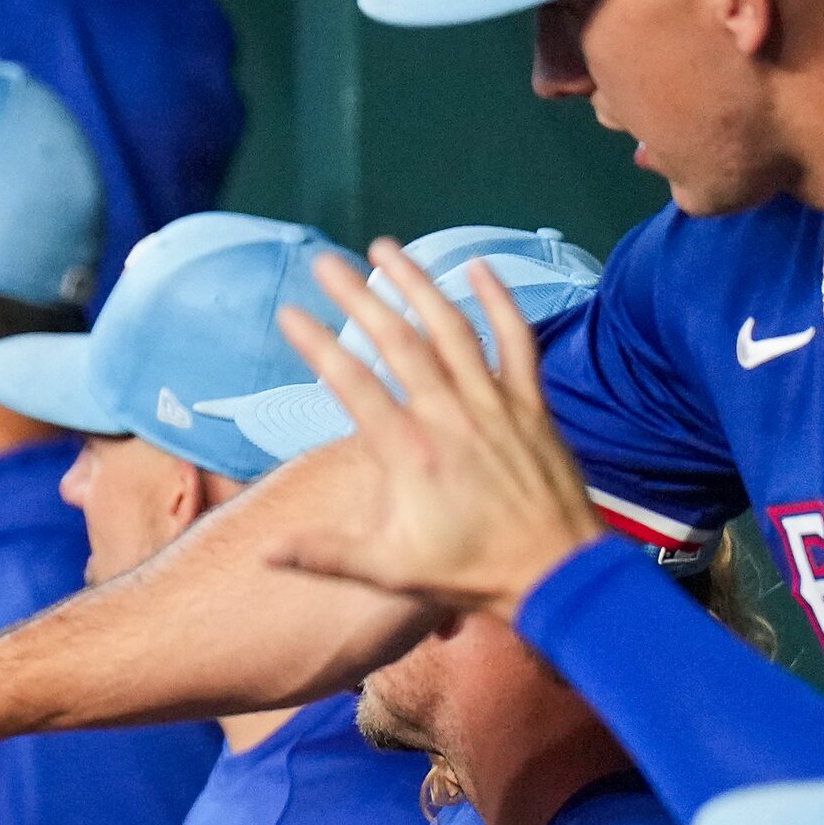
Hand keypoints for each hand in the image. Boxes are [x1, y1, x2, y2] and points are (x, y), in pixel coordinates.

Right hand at [266, 242, 608, 623]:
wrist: (557, 574)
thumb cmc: (473, 574)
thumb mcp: (390, 571)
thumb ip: (325, 555)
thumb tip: (267, 552)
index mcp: (410, 452)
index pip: (351, 383)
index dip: (315, 345)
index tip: (288, 314)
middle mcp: (450, 415)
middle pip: (397, 340)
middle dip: (358, 295)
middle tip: (327, 263)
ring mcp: (494, 404)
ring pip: (452, 328)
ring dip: (417, 283)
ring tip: (386, 250)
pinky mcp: (530, 404)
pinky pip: (516, 340)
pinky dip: (499, 301)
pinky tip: (478, 268)